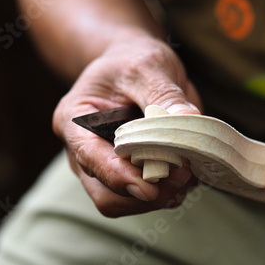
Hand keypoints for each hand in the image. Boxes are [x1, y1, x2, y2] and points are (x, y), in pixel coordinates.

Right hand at [53, 35, 201, 216]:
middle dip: (145, 193)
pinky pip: (142, 199)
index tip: (150, 187)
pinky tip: (185, 178)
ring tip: (188, 176)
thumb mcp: (147, 66)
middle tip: (183, 176)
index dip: (119, 176)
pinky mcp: (125, 174)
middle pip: (105, 193)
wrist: (132, 64)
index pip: (90, 157)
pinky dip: (166, 194)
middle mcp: (82, 150)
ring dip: (158, 198)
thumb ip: (164, 95)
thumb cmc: (131, 61)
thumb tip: (190, 121)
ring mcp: (102, 167)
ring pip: (123, 203)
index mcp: (74, 121)